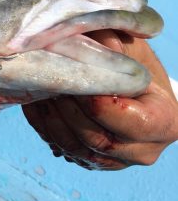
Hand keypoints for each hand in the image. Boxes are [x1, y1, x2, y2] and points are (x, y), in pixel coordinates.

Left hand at [22, 30, 177, 169]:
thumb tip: (86, 38)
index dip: (96, 102)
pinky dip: (44, 127)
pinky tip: (35, 103)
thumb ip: (113, 43)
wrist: (137, 88)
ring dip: (51, 120)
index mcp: (164, 122)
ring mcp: (117, 161)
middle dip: (68, 110)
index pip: (126, 119)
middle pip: (98, 139)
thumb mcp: (132, 48)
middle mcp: (144, 150)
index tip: (75, 80)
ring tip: (38, 91)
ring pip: (76, 149)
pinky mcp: (92, 161)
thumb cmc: (138, 65)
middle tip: (49, 83)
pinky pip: (63, 149)